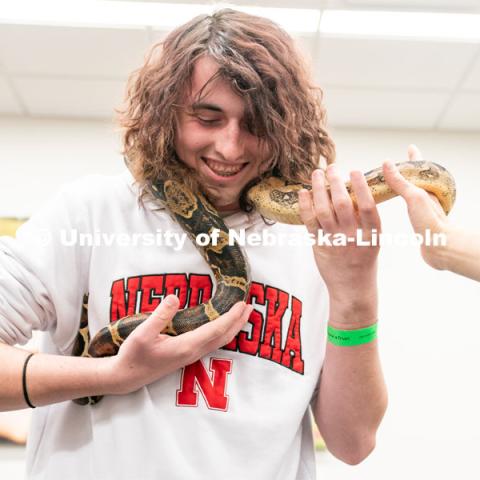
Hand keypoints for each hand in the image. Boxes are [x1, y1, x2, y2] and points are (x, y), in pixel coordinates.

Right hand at [102, 295, 252, 394]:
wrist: (126, 377)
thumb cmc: (133, 355)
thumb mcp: (142, 333)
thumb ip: (159, 316)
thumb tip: (175, 297)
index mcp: (186, 346)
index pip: (216, 329)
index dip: (231, 317)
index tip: (242, 304)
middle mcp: (193, 352)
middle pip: (223, 336)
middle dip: (238, 321)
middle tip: (250, 306)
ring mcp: (191, 356)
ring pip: (219, 341)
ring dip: (233, 327)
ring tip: (242, 315)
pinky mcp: (187, 356)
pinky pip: (212, 343)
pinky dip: (223, 333)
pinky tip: (222, 327)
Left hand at [298, 164, 380, 324]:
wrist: (352, 289)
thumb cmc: (363, 260)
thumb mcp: (372, 241)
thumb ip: (365, 220)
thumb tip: (352, 190)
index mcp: (371, 235)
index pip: (367, 207)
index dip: (360, 187)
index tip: (354, 171)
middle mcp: (352, 238)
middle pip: (343, 204)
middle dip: (336, 182)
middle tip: (332, 167)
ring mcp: (334, 242)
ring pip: (323, 210)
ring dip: (318, 189)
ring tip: (316, 174)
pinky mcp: (318, 246)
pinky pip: (309, 222)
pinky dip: (305, 205)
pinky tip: (303, 192)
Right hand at [382, 144, 449, 269]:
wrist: (442, 247)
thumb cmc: (431, 222)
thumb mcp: (414, 197)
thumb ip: (400, 182)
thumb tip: (387, 163)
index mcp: (425, 188)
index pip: (419, 167)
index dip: (414, 157)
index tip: (410, 147)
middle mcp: (425, 196)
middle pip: (415, 179)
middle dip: (406, 170)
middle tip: (397, 164)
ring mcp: (423, 209)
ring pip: (411, 193)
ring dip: (403, 186)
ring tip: (393, 183)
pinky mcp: (419, 221)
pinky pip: (409, 207)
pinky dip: (402, 202)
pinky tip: (399, 205)